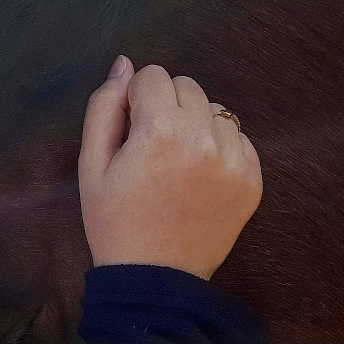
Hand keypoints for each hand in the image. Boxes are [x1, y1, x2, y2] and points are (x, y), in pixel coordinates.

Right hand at [78, 56, 262, 279]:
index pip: (153, 76)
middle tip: (152, 150)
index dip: (135, 102)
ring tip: (177, 165)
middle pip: (187, 87)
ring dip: (196, 126)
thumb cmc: (115, 222)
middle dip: (166, 107)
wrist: (154, 279)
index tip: (130, 134)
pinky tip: (198, 177)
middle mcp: (203, 139)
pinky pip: (239, 138)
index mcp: (159, 131)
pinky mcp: (252, 180)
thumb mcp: (91, 166)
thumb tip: (125, 64)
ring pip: (215, 110)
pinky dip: (219, 148)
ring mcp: (233, 161)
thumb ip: (104, 107)